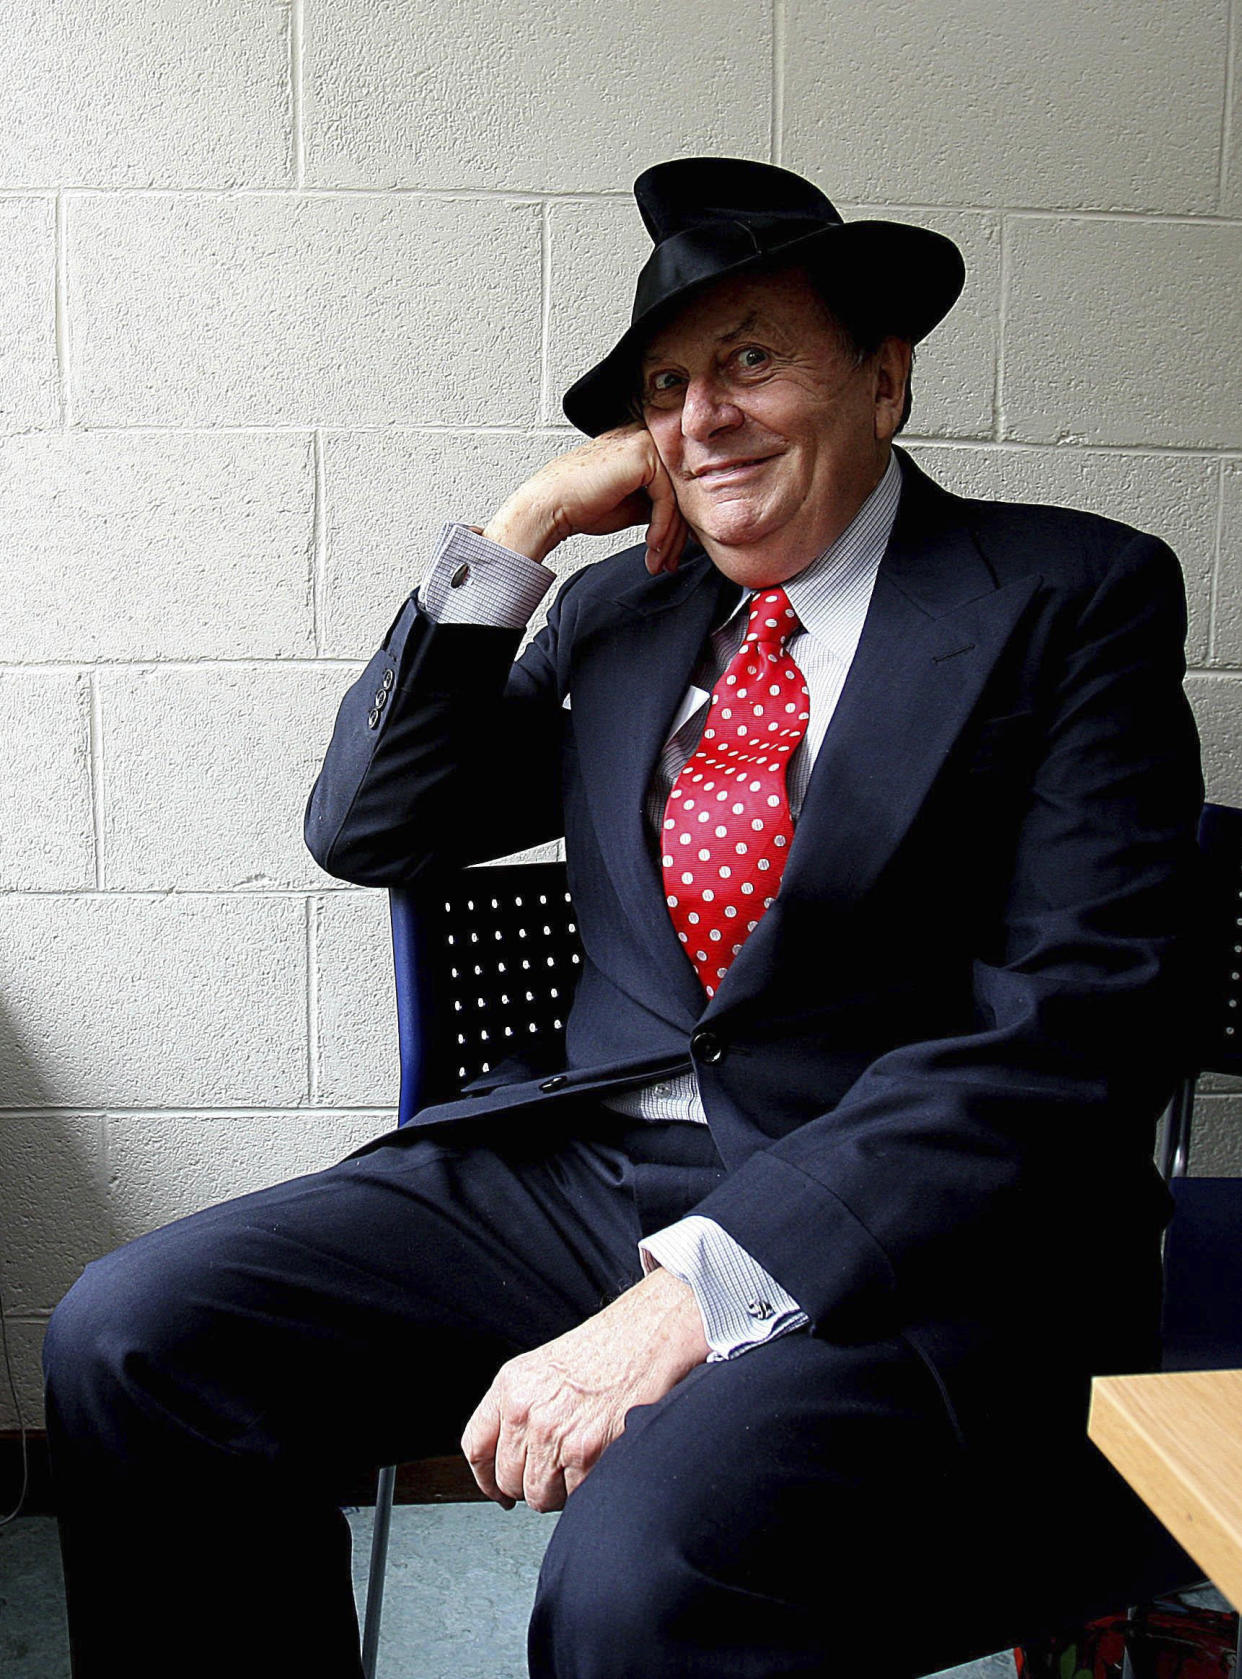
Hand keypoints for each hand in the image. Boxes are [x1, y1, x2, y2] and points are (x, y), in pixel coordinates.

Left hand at [460, 1267, 707, 1512]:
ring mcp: (553, 1433)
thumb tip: (510, 1459)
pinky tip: (598, 1462)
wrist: (647, 1335)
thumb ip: (520, 1409)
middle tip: (554, 1472)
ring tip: (579, 1465)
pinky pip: (573, 1496)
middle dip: (531, 1483)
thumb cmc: (605, 1350)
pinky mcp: (585, 1452)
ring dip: (559, 1491)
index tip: (498, 1488)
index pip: (476, 1447)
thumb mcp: (544, 1369)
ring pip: (538, 1496)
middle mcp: (524, 1410)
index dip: (486, 1477)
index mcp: (510, 1386)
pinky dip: (587, 1488)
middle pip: (508, 1479)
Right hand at [482, 424, 690, 575]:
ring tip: (658, 561)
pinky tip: (652, 545)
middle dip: (675, 536)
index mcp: (642, 446)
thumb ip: (658, 505)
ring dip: (669, 537)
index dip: (675, 525)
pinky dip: (662, 527)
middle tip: (667, 564)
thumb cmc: (581, 505)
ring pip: (676, 497)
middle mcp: (645, 438)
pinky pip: (666, 498)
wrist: (550, 506)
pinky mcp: (643, 454)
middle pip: (678, 491)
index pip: (674, 487)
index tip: (669, 554)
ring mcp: (645, 441)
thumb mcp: (632, 505)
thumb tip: (684, 522)